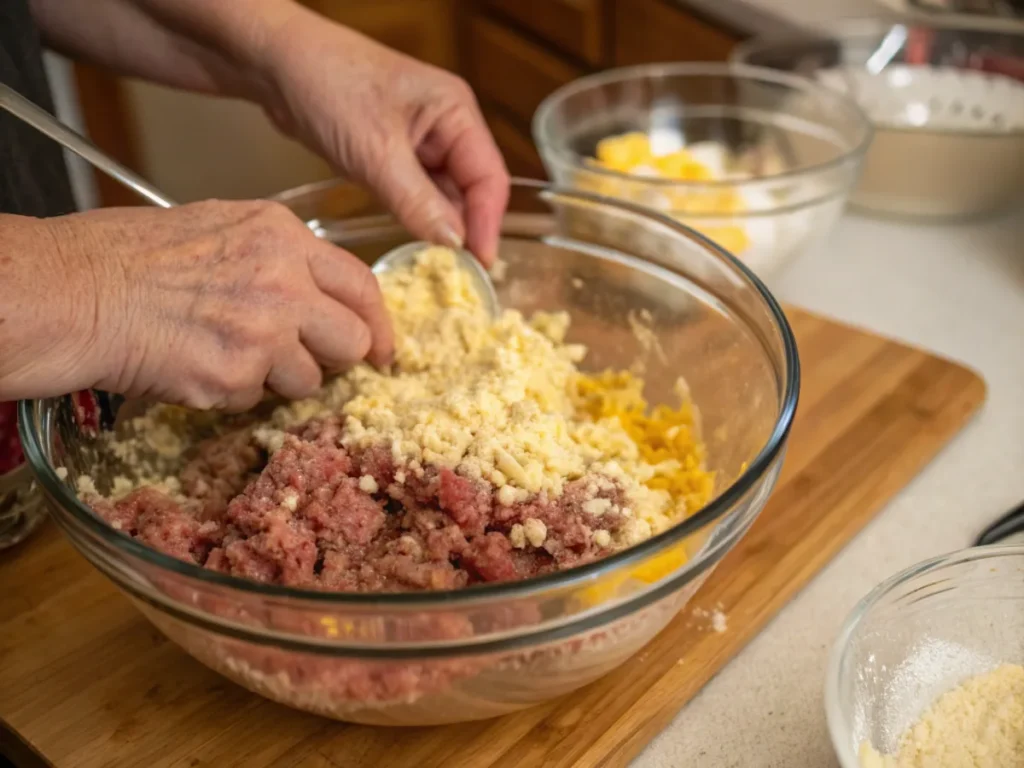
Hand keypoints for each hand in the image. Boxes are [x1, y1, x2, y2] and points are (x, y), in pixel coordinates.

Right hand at [0, 201, 392, 409]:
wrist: (75, 293)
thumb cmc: (130, 257)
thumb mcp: (219, 227)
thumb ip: (278, 256)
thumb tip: (317, 292)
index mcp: (283, 236)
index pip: (362, 284)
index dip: (379, 323)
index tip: (383, 347)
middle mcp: (284, 281)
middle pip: (353, 340)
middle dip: (334, 357)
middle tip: (308, 360)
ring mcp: (264, 332)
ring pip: (309, 380)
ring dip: (278, 378)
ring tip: (227, 352)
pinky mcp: (236, 376)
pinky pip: (257, 399)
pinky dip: (234, 392)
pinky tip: (198, 364)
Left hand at [257, 15, 509, 264]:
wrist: (274, 65)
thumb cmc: (326, 85)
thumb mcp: (376, 152)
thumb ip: (418, 202)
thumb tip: (454, 243)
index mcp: (455, 112)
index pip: (488, 178)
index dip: (487, 225)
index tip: (480, 265)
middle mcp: (445, 126)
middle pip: (470, 189)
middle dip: (464, 231)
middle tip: (457, 276)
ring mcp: (419, 141)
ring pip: (442, 195)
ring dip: (438, 227)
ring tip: (435, 267)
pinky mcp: (393, 154)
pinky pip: (415, 193)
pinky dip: (414, 217)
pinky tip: (411, 242)